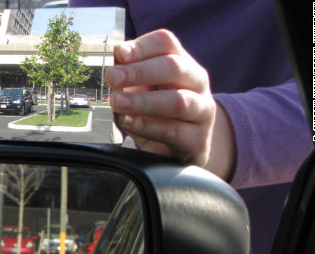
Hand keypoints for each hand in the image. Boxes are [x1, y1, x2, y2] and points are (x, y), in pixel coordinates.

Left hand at [106, 29, 234, 180]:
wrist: (184, 148)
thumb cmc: (160, 113)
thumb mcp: (144, 90)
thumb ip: (130, 74)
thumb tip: (116, 57)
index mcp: (182, 63)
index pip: (166, 44)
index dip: (143, 47)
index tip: (120, 53)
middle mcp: (197, 83)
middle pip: (174, 68)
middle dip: (139, 71)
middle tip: (113, 77)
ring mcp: (201, 111)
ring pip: (177, 101)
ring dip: (142, 101)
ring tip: (117, 102)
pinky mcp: (196, 139)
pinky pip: (171, 131)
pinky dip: (146, 126)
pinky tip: (128, 122)